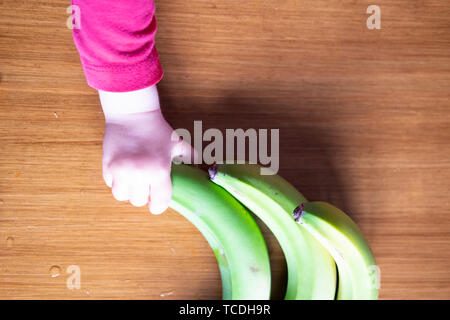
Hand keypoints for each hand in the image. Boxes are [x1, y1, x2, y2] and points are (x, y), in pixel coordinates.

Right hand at [99, 86, 193, 213]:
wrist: (133, 114)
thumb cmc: (157, 129)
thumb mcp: (177, 143)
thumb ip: (190, 158)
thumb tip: (200, 168)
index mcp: (159, 171)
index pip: (159, 202)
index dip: (158, 207)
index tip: (157, 205)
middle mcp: (139, 174)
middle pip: (139, 201)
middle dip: (143, 196)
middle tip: (146, 187)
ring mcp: (121, 171)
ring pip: (122, 195)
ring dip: (128, 191)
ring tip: (133, 181)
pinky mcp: (107, 166)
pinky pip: (110, 183)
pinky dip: (116, 181)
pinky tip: (122, 172)